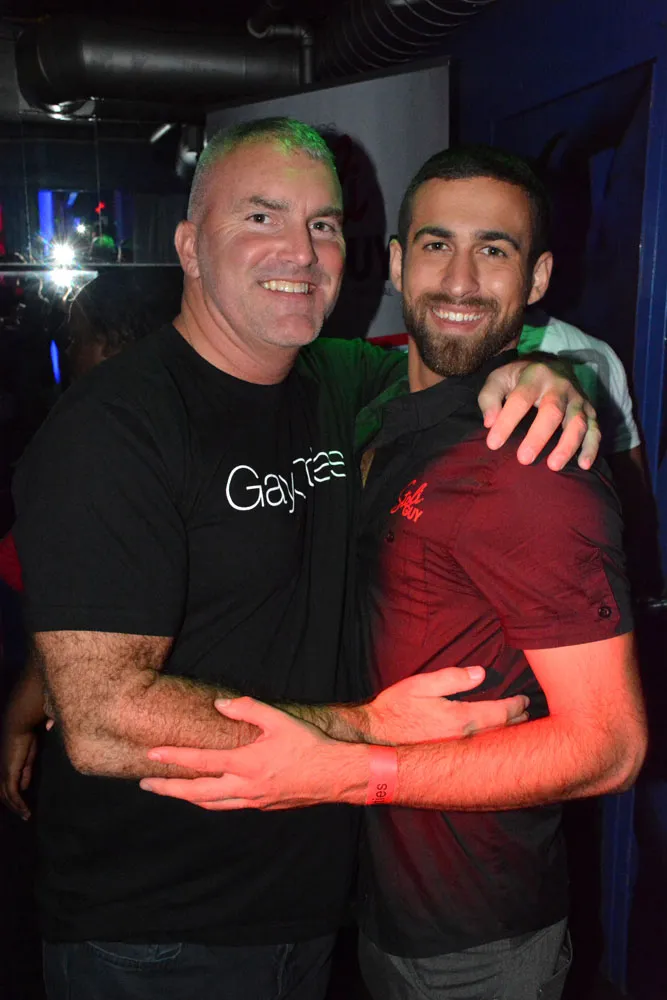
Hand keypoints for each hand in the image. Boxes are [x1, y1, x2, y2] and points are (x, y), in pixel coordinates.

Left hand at [0, 728, 37, 819]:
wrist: (19, 726)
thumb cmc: (25, 737)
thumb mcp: (28, 758)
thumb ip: (25, 773)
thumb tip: (24, 788)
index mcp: (4, 768)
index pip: (5, 787)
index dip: (12, 798)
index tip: (23, 807)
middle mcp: (0, 772)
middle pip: (3, 795)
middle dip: (13, 807)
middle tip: (24, 815)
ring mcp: (3, 773)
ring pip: (6, 796)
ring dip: (16, 808)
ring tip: (26, 815)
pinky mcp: (9, 773)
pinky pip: (12, 793)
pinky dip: (18, 803)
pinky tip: (25, 809)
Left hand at [140, 698, 351, 810]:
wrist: (334, 776)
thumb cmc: (308, 745)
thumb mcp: (280, 720)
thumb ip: (249, 709)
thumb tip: (220, 704)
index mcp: (246, 764)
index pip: (201, 762)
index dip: (174, 757)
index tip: (151, 755)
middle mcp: (244, 787)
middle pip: (195, 792)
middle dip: (168, 788)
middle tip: (145, 783)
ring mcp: (252, 800)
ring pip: (209, 804)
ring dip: (185, 797)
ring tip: (167, 791)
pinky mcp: (261, 805)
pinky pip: (226, 806)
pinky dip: (208, 801)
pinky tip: (203, 796)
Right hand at [364, 666, 528, 744]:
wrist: (376, 738)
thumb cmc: (396, 709)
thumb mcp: (422, 684)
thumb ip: (453, 678)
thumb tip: (481, 673)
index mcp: (462, 718)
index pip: (500, 712)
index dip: (516, 705)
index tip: (524, 699)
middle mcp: (465, 739)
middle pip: (502, 731)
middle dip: (518, 721)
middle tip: (527, 712)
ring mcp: (459, 752)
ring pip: (493, 744)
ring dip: (509, 735)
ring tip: (518, 726)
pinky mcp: (450, 759)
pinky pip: (481, 752)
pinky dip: (493, 745)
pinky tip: (494, 742)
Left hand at [478, 359, 600, 470]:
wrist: (552, 365)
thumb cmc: (519, 378)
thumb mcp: (499, 378)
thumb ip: (489, 398)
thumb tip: (490, 422)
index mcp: (535, 375)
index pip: (520, 399)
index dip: (507, 422)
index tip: (493, 444)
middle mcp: (560, 385)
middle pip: (552, 411)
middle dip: (538, 437)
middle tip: (524, 460)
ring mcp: (577, 398)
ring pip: (577, 422)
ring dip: (567, 445)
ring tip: (553, 466)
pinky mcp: (589, 410)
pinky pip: (595, 429)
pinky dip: (591, 447)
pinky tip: (583, 465)